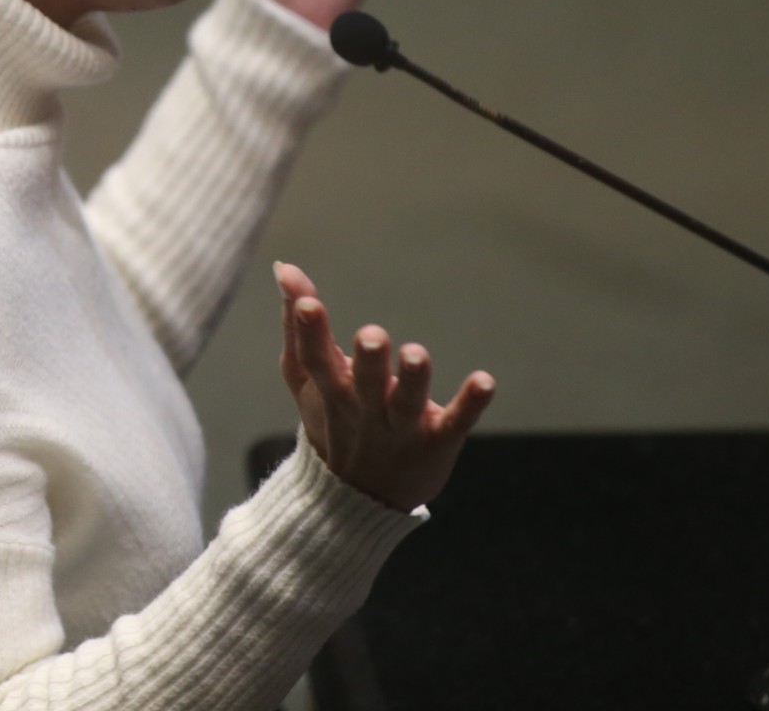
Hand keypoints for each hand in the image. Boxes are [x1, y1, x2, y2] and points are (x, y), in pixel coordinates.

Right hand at [274, 261, 493, 512]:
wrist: (356, 500)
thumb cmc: (332, 422)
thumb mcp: (306, 378)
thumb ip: (297, 324)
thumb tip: (284, 268)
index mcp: (330, 391)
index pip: (315, 359)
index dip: (309, 331)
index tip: (308, 303)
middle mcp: (363, 410)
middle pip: (364, 384)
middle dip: (368, 361)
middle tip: (372, 334)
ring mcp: (401, 428)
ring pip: (407, 404)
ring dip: (413, 380)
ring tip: (417, 354)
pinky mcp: (437, 441)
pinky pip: (455, 422)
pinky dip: (470, 404)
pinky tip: (484, 381)